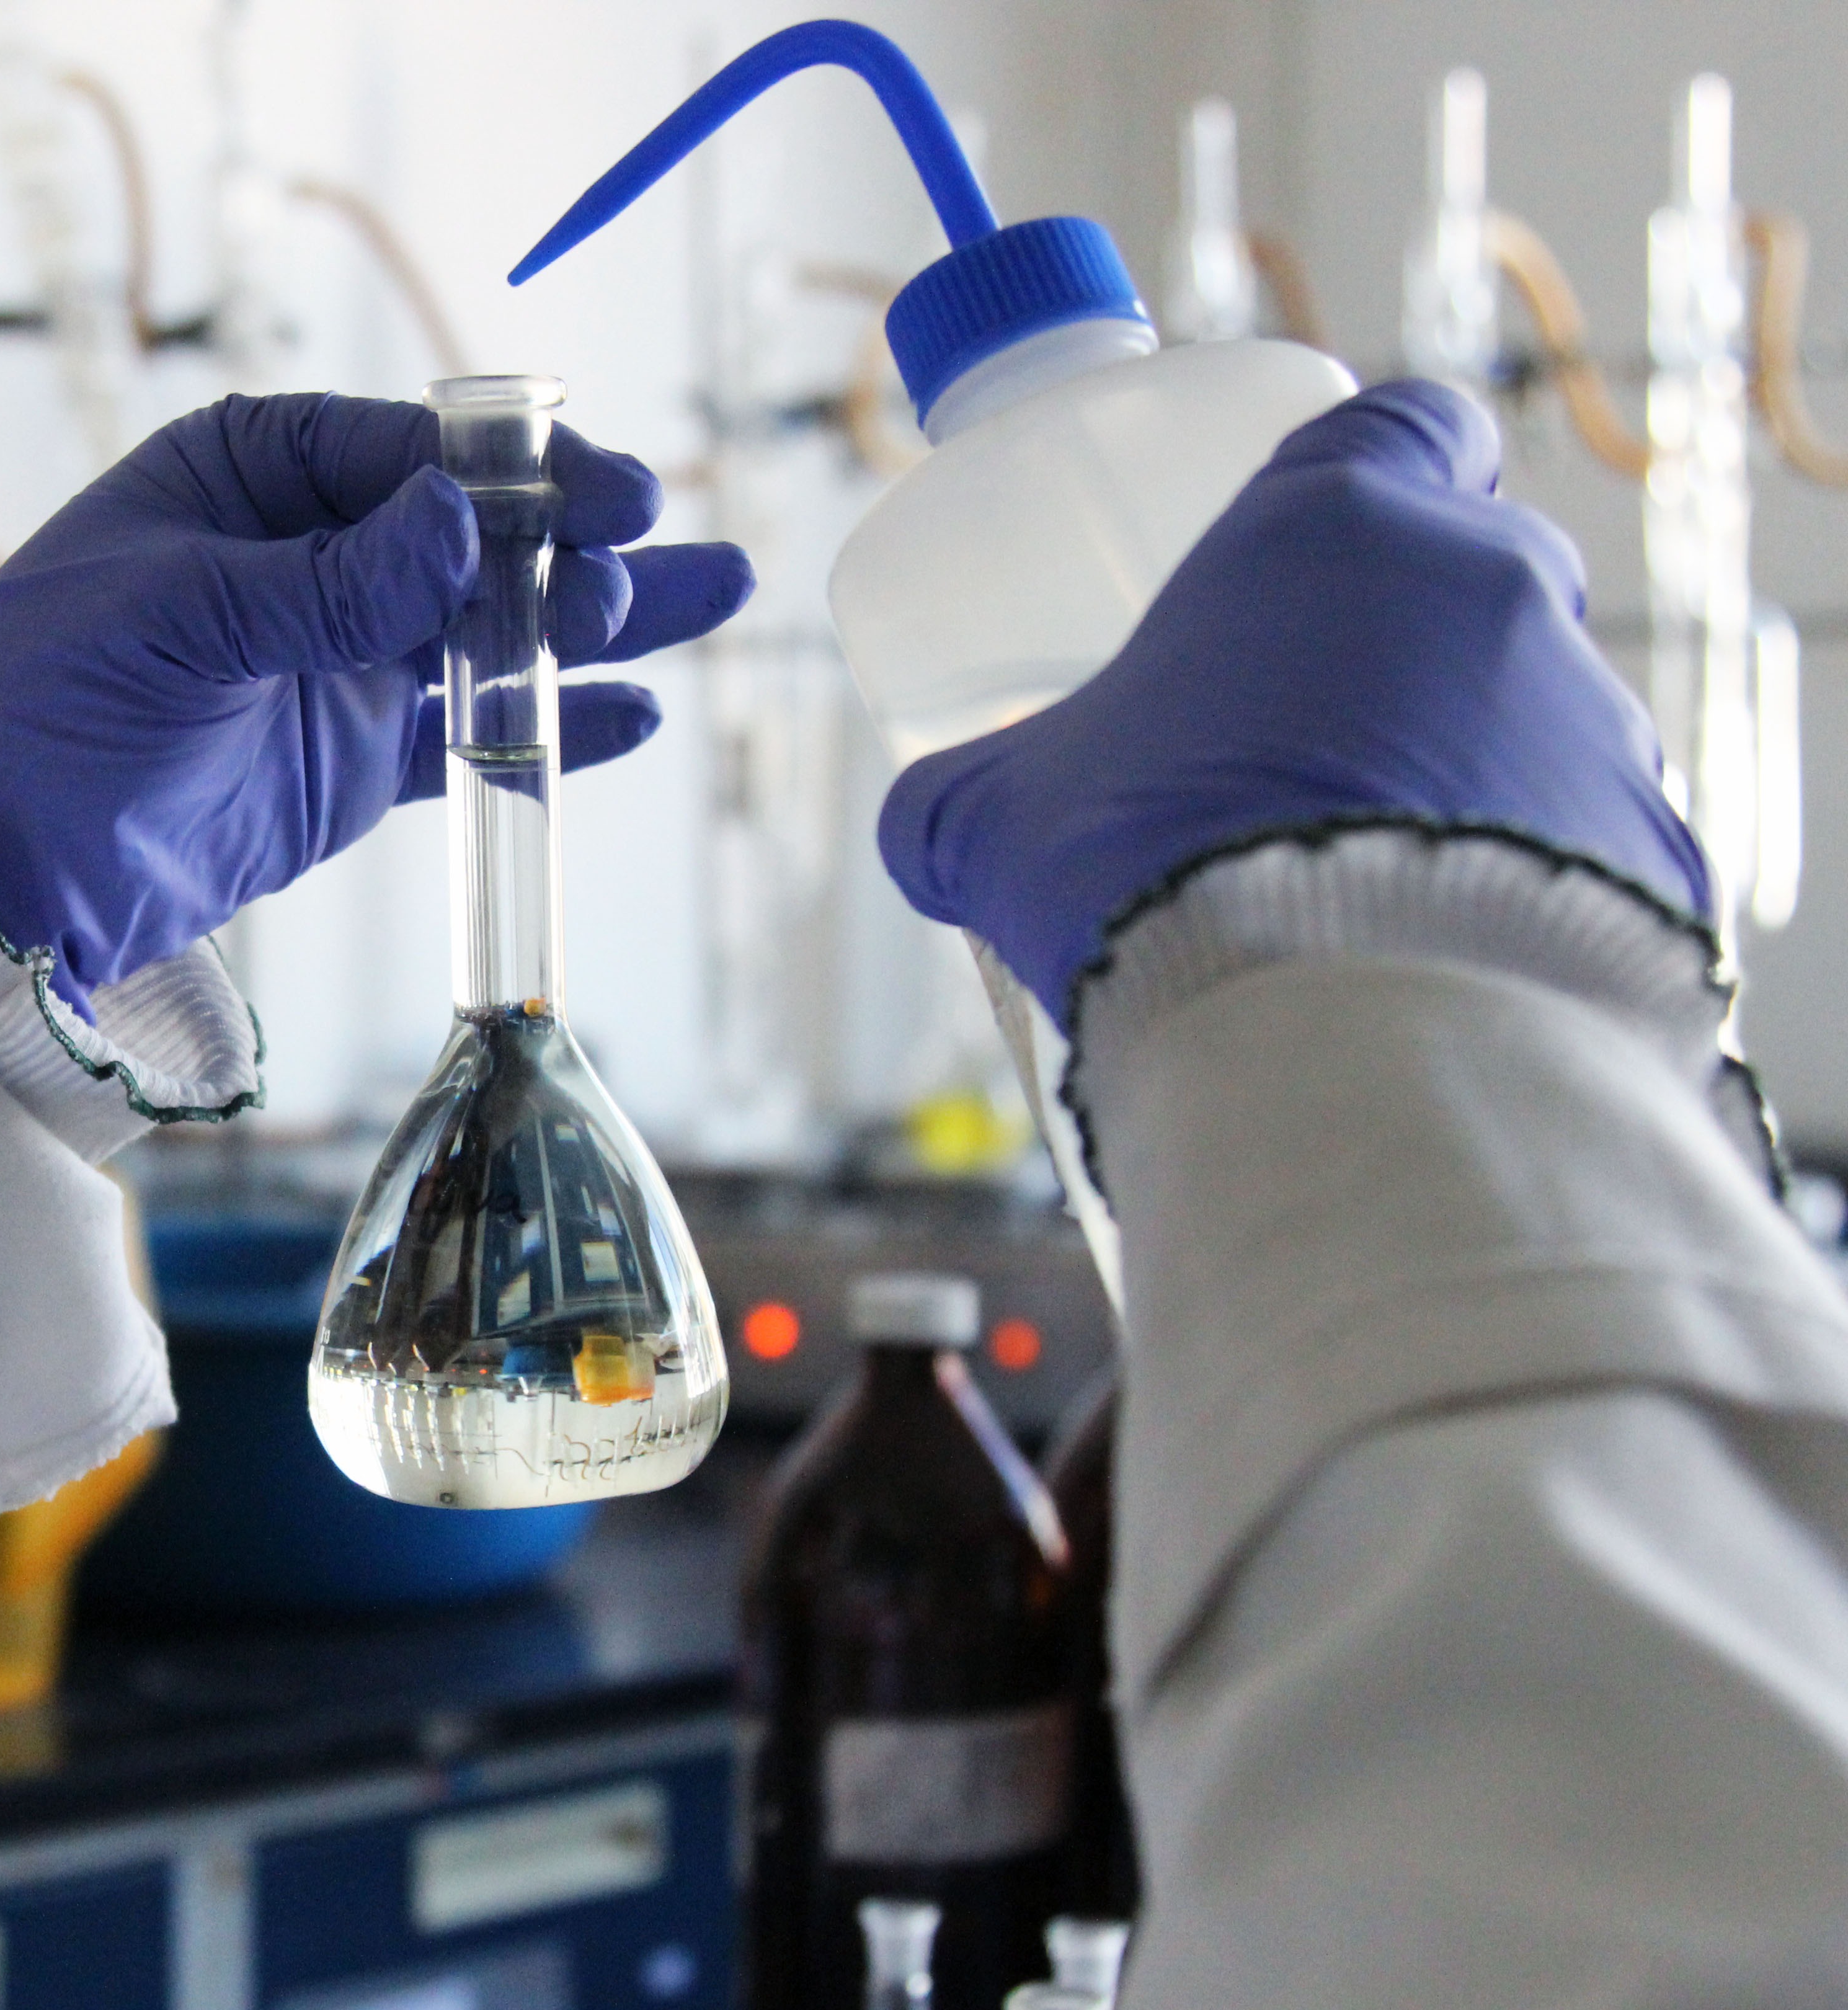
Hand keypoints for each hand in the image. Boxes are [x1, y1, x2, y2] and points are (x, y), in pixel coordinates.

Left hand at [0, 392, 753, 1010]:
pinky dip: (547, 727)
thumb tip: (458, 526)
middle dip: (571, 546)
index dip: (512, 474)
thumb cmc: (38, 702)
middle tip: (662, 561)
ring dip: (591, 625)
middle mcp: (299, 558)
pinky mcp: (344, 765)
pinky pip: (465, 735)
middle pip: (467, 538)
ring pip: (487, 631)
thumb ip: (324, 582)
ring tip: (706, 603)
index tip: (603, 493)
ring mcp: (329, 664)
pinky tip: (630, 714)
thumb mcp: (176, 617)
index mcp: (243, 474)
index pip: (406, 452)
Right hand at [877, 379, 1710, 1026]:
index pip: (1403, 422)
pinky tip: (1442, 946)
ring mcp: (1589, 713)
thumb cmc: (1151, 862)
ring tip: (1365, 868)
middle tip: (1300, 735)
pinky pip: (1594, 840)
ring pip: (1531, 707)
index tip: (1310, 546)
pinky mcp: (1653, 844)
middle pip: (1474, 568)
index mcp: (1341, 520)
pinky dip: (1528, 877)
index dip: (1364, 472)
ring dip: (1462, 763)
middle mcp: (1489, 588)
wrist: (1330, 1021)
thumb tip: (922, 831)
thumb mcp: (1004, 819)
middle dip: (1404, 638)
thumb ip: (960, 799)